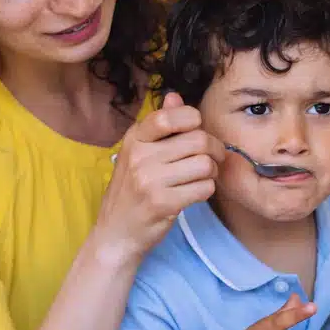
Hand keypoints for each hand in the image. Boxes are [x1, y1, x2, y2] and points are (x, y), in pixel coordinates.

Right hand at [94, 92, 225, 262]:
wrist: (115, 233)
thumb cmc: (131, 191)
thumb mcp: (138, 154)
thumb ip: (159, 125)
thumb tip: (175, 96)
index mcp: (134, 139)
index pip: (169, 116)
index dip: (193, 119)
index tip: (197, 130)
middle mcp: (140, 157)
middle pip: (198, 140)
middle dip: (214, 149)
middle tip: (214, 158)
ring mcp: (150, 181)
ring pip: (205, 165)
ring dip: (212, 172)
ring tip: (202, 177)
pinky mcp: (163, 203)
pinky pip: (204, 188)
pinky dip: (206, 190)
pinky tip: (195, 193)